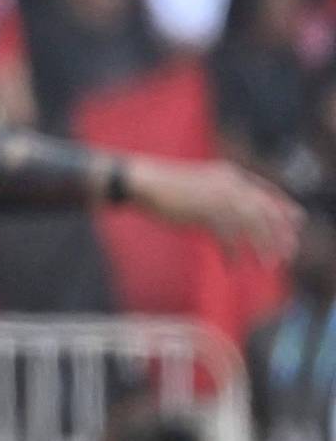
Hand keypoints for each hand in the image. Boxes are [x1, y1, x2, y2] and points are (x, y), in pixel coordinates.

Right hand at [126, 158, 301, 262]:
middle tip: (288, 252)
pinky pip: (226, 236)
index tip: (297, 222)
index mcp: (231, 175)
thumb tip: (231, 214)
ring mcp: (217, 198)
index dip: (284, 208)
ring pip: (251, 225)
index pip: (268, 192)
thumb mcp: (201, 186)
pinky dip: (232, 252)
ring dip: (263, 247)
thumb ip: (220, 195)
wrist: (143, 182)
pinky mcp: (203, 213)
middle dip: (279, 233)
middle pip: (265, 211)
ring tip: (269, 265)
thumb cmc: (166, 186)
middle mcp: (230, 185)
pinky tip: (233, 266)